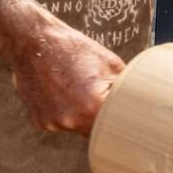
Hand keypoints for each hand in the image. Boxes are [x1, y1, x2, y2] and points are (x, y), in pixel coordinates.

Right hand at [9, 10, 125, 135]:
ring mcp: (52, 123)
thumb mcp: (109, 63)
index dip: (118, 120)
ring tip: (75, 88)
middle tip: (97, 95)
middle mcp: (70, 121)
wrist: (33, 41)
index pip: (114, 128)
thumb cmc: (72, 49)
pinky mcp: (39, 121)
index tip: (122, 115)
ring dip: (79, 114)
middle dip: (99, 117)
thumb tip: (139, 100)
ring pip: (76, 127)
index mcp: (91, 108)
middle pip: (94, 131)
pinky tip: (59, 91)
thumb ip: (125, 87)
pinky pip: (59, 122)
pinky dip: (62, 112)